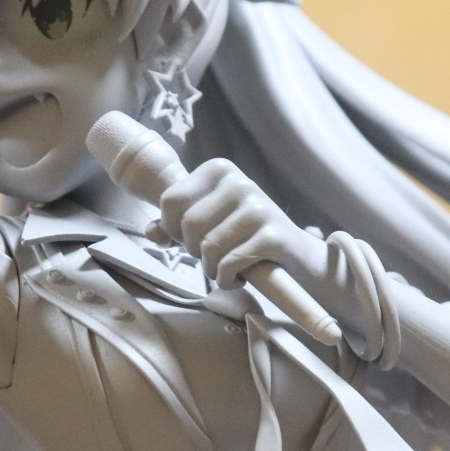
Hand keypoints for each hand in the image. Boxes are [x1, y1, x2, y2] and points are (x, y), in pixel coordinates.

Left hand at [155, 158, 321, 288]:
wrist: (298, 260)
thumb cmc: (246, 240)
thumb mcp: (207, 226)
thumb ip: (174, 227)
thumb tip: (151, 232)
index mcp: (219, 170)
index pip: (170, 200)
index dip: (173, 230)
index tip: (194, 240)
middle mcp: (239, 182)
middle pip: (188, 225)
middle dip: (194, 252)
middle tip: (214, 258)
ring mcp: (258, 207)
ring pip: (208, 247)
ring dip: (212, 270)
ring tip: (227, 269)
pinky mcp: (273, 235)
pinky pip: (229, 263)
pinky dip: (227, 280)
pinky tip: (240, 278)